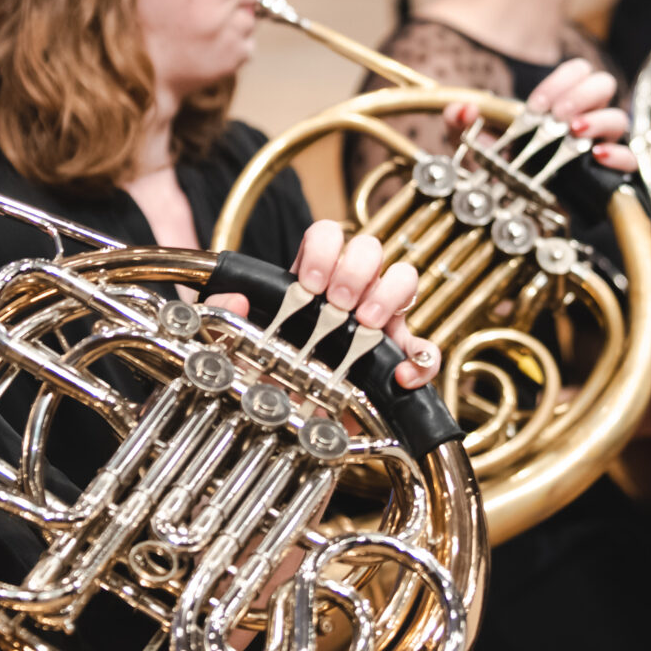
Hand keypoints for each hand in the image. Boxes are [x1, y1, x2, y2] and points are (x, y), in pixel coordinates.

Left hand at [206, 222, 438, 389]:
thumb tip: (234, 298)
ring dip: (389, 295)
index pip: (328, 234)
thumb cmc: (269, 368)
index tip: (311, 282)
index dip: (324, 249)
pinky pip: (425, 349)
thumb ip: (225, 315)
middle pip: (369, 247)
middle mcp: (352, 289)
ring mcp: (379, 318)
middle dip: (356, 270)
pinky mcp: (397, 356)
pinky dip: (421, 359)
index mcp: (315, 275)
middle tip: (339, 302)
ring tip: (366, 323)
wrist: (289, 417)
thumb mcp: (239, 341)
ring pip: (404, 278)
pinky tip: (402, 375)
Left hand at [440, 57, 631, 171]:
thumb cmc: (505, 168)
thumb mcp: (477, 144)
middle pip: (603, 84)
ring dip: (597, 120)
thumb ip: (461, 123)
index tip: (535, 106)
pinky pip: (628, 160)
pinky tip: (597, 156)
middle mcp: (585, 118)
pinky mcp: (608, 175)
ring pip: (618, 118)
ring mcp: (600, 144)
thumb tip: (462, 110)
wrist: (518, 209)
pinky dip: (617, 155)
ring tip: (574, 132)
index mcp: (560, 102)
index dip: (559, 81)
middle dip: (581, 94)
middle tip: (557, 116)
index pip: (577, 70)